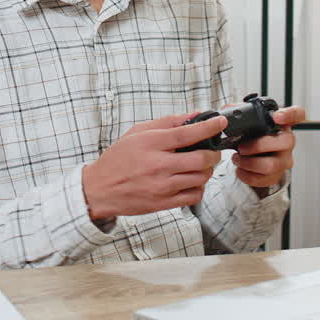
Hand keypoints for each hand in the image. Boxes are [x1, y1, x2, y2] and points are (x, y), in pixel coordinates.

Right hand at [81, 112, 227, 220]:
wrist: (100, 189)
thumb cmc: (118, 159)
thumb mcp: (137, 133)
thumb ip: (167, 123)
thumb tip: (193, 115)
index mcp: (151, 144)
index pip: (187, 133)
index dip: (208, 127)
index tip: (220, 122)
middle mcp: (158, 165)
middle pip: (201, 159)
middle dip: (214, 153)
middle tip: (213, 150)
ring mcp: (162, 186)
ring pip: (201, 178)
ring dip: (207, 170)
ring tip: (201, 165)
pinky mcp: (164, 203)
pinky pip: (194, 196)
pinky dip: (199, 187)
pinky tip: (192, 181)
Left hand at [233, 105, 304, 191]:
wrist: (251, 156)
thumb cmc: (253, 136)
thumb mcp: (248, 121)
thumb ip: (239, 111)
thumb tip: (227, 110)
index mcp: (282, 124)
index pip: (297, 114)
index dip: (290, 114)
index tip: (277, 116)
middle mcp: (287, 141)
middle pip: (285, 142)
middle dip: (259, 146)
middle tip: (242, 147)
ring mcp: (284, 159)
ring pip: (272, 165)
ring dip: (249, 163)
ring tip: (237, 159)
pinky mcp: (276, 175)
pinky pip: (265, 179)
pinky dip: (248, 176)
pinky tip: (240, 170)